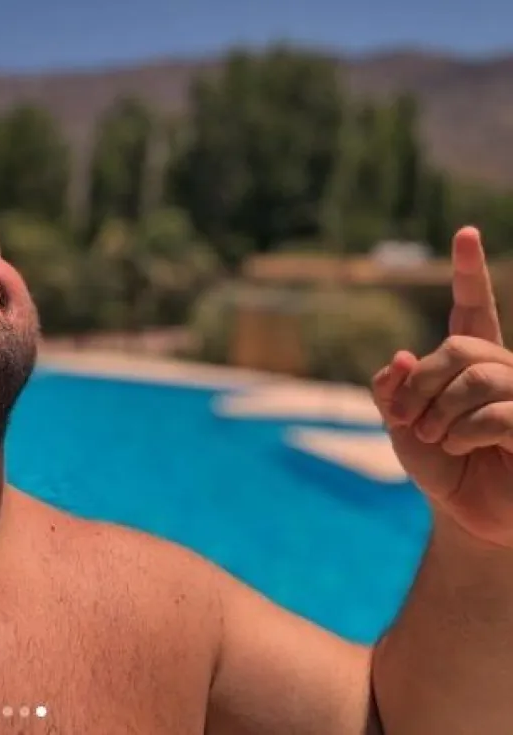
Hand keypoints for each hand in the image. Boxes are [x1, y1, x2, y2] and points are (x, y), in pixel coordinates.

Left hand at [372, 226, 512, 547]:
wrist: (465, 515)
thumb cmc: (439, 465)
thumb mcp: (401, 426)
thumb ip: (393, 391)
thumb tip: (400, 356)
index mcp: (471, 363)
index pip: (472, 309)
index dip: (469, 273)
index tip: (464, 233)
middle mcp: (505, 370)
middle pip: (460, 347)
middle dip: (421, 383)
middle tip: (405, 420)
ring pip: (479, 376)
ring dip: (440, 410)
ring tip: (432, 437)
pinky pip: (497, 411)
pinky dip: (464, 430)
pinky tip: (458, 445)